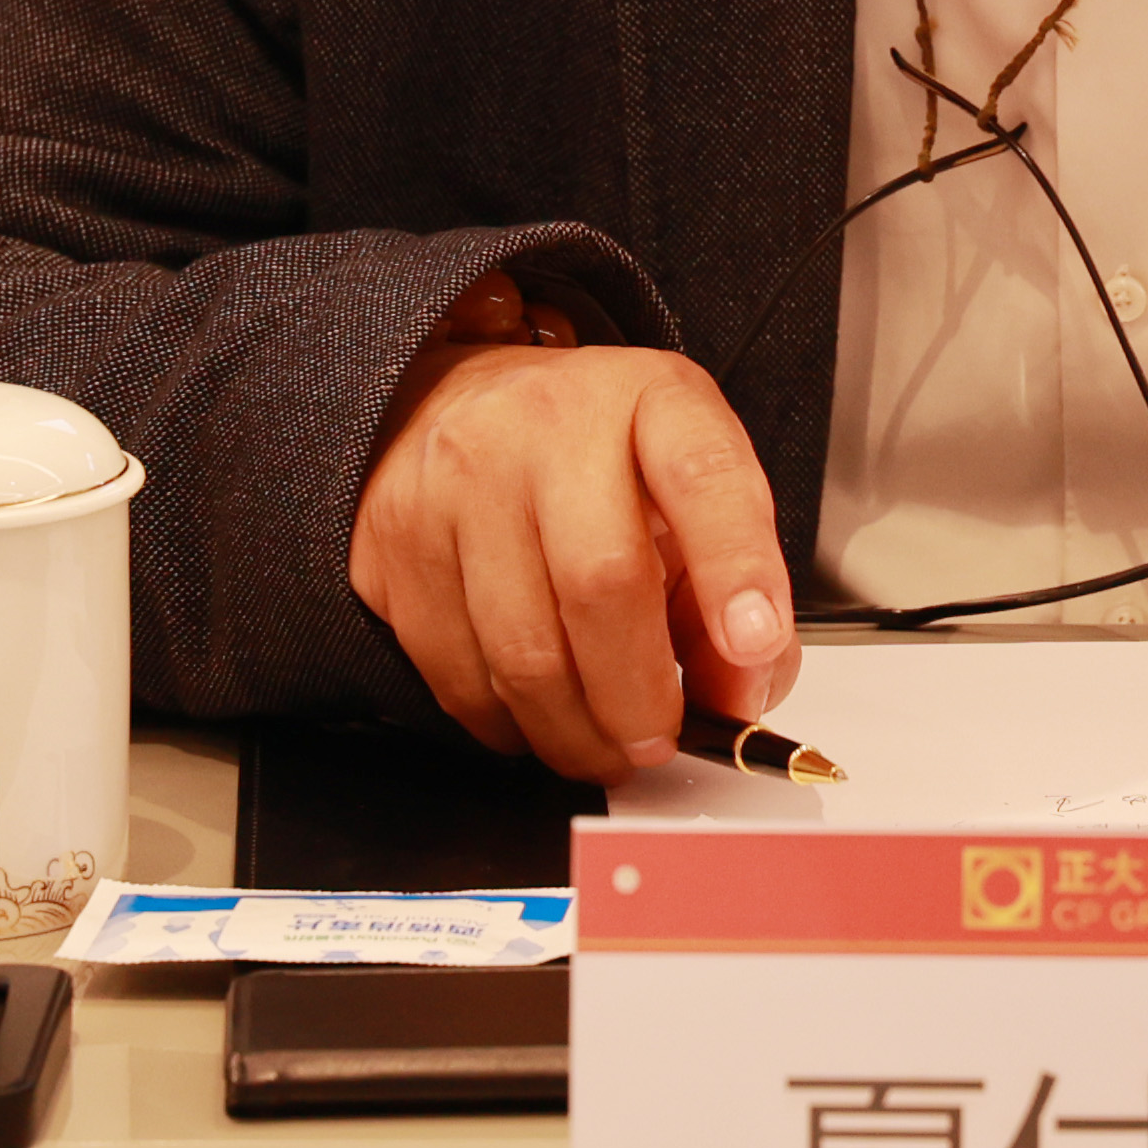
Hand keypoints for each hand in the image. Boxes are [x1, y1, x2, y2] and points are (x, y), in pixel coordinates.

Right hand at [348, 300, 795, 782]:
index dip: (737, 568)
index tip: (756, 645)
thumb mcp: (686, 488)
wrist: (455, 402)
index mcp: (648, 399)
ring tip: (604, 747)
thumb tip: (740, 694)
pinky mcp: (391, 540)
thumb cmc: (591, 456)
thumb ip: (735, 587)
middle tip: (659, 742)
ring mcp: (457, 480)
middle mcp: (547, 425)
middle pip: (600, 583)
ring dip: (574, 731)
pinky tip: (535, 716)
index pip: (702, 475)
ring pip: (519, 650)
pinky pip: (452, 672)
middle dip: (639, 697)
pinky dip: (505, 723)